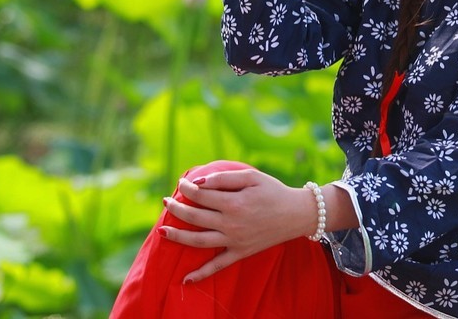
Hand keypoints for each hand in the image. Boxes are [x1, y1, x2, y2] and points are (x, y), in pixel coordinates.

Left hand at [159, 167, 316, 283]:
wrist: (296, 214)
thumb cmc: (273, 191)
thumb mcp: (251, 177)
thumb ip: (223, 178)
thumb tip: (198, 182)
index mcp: (234, 202)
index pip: (200, 195)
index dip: (187, 188)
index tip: (182, 183)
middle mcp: (231, 223)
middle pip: (194, 217)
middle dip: (176, 209)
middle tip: (166, 202)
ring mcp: (234, 241)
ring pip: (199, 241)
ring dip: (178, 236)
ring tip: (162, 231)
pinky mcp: (240, 253)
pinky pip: (218, 266)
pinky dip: (201, 274)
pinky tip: (186, 279)